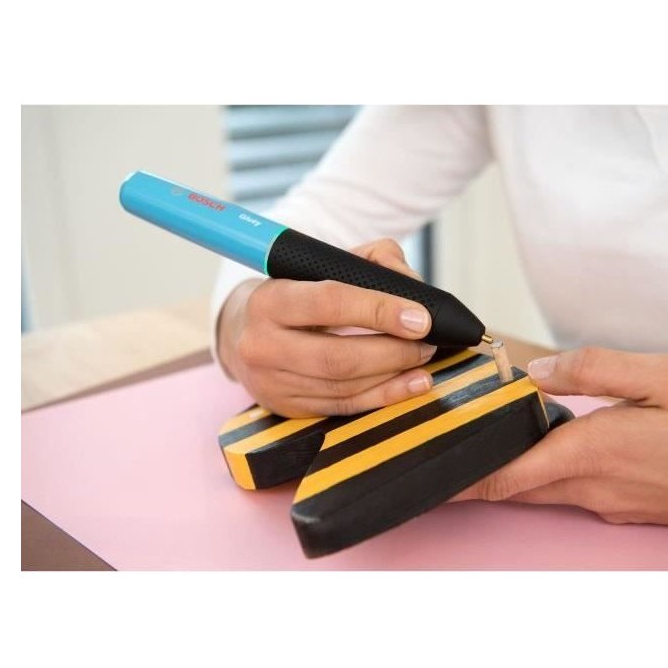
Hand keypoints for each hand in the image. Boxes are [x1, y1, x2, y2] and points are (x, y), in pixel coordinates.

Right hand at [217, 239, 436, 416]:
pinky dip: (383, 396)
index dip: (380, 310)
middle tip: (427, 341)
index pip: (330, 302)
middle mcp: (262, 345)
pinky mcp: (287, 408)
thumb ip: (373, 260)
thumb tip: (414, 288)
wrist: (240, 331)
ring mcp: (272, 383)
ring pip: (344, 387)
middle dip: (393, 351)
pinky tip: (410, 384)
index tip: (420, 317)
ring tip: (423, 358)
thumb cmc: (292, 293)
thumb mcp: (321, 265)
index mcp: (269, 300)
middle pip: (338, 357)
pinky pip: (343, 406)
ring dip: (394, 375)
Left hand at [453, 347, 667, 531]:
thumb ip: (593, 369)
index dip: (463, 480)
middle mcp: (595, 486)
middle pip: (516, 487)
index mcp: (593, 452)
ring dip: (513, 475)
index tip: (431, 478)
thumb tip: (537, 371)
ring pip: (543, 491)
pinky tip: (553, 453)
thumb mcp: (663, 376)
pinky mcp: (629, 507)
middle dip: (479, 477)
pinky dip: (547, 476)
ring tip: (492, 448)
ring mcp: (612, 502)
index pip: (506, 476)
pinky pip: (573, 493)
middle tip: (449, 457)